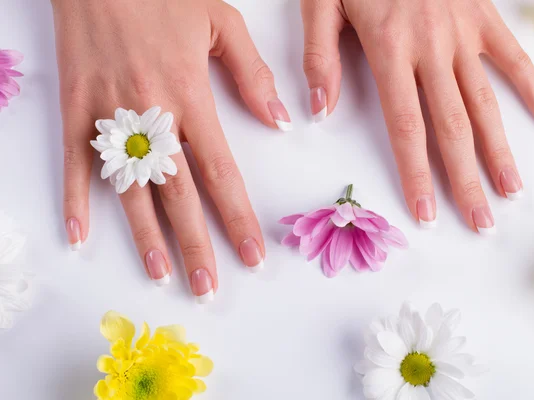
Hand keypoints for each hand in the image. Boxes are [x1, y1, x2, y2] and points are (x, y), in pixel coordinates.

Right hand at [53, 0, 291, 300]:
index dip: (238, 218)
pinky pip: (75, 161)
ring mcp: (109, 115)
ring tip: (162, 274)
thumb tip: (280, 120)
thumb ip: (252, 74)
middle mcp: (151, 114)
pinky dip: (77, 199)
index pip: (221, 173)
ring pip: (130, 188)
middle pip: (179, 194)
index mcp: (191, 95)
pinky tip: (80, 234)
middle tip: (208, 286)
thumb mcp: (221, 22)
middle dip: (197, 245)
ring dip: (146, 236)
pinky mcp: (75, 108)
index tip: (252, 255)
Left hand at [301, 0, 533, 232]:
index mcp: (388, 49)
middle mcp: (430, 48)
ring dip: (500, 150)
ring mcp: (463, 32)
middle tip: (481, 222)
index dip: (416, 173)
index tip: (427, 213)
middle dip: (465, 179)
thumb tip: (318, 111)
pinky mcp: (484, 16)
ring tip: (511, 191)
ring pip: (485, 102)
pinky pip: (513, 59)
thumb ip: (319, 57)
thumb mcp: (321, 2)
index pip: (405, 126)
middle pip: (451, 127)